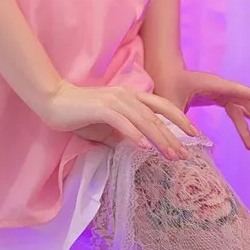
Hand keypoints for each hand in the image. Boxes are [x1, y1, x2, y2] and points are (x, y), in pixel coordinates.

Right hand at [37, 80, 201, 160]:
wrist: (54, 101)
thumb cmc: (79, 114)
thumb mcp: (107, 125)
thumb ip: (123, 132)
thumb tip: (137, 146)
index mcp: (130, 96)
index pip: (161, 105)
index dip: (180, 118)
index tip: (195, 134)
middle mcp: (125, 95)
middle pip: (157, 114)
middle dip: (174, 134)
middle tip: (186, 153)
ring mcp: (114, 100)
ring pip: (143, 119)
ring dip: (159, 138)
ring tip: (171, 155)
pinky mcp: (101, 108)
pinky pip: (122, 122)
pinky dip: (134, 134)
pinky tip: (144, 147)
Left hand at [152, 68, 249, 151]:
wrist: (163, 72)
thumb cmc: (165, 85)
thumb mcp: (169, 104)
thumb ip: (178, 122)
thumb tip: (187, 142)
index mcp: (207, 84)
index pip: (233, 89)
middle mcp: (216, 86)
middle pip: (240, 98)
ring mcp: (218, 90)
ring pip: (240, 105)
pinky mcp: (216, 96)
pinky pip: (233, 108)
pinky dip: (243, 119)